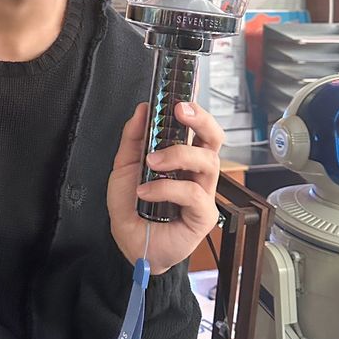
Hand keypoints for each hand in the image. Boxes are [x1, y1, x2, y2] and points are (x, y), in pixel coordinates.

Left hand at [107, 100, 221, 274]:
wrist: (129, 244)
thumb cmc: (133, 206)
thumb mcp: (124, 167)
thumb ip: (133, 138)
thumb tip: (142, 108)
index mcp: (183, 157)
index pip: (197, 128)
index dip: (196, 110)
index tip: (182, 94)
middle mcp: (197, 173)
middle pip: (214, 139)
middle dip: (201, 120)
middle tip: (180, 111)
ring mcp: (203, 193)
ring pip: (208, 162)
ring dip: (178, 155)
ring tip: (151, 161)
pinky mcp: (203, 215)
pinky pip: (192, 193)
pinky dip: (166, 188)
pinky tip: (145, 192)